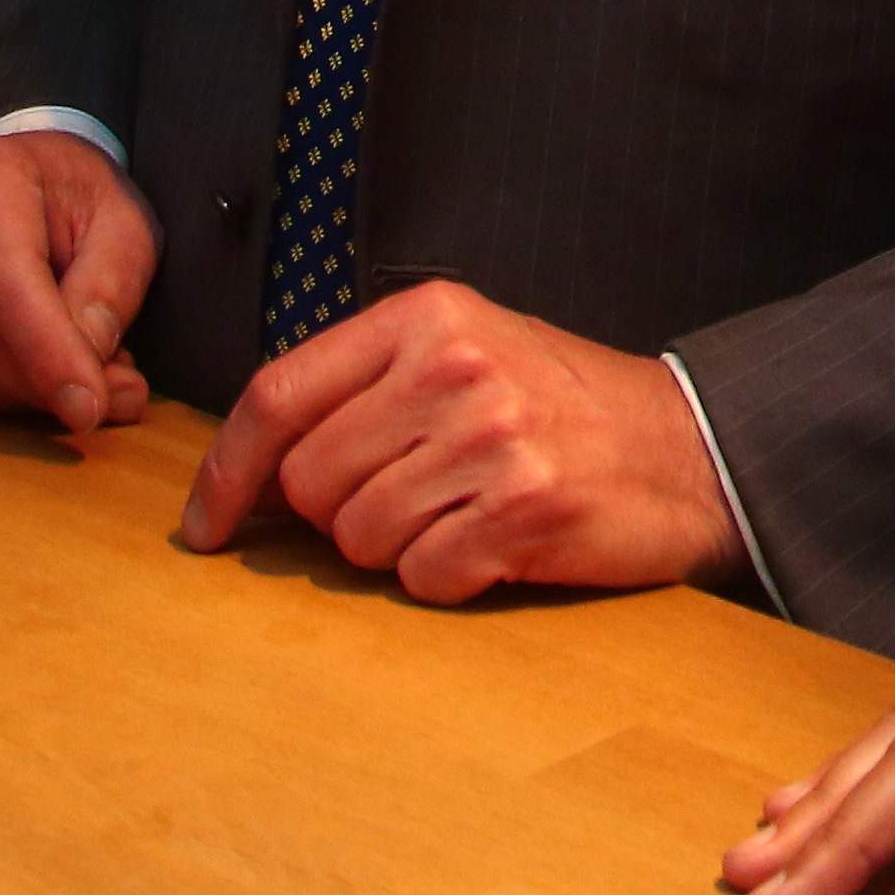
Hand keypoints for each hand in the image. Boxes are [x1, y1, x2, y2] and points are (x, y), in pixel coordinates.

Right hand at [0, 128, 156, 434]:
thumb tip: (89, 375)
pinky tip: (19, 366)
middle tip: (110, 395)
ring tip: (71, 370)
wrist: (14, 182)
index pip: (2, 282)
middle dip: (41, 384)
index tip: (89, 409)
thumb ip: (110, 293)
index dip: (47, 354)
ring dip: (17, 395)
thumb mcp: (124, 226)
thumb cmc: (71, 203)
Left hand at [171, 281, 739, 602]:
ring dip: (397, 549)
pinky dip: (447, 578)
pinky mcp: (523, 510)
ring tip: (461, 515)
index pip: (278, 394)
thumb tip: (250, 475)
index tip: (204, 527)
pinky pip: (423, 578)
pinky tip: (495, 544)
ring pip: (359, 537)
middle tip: (410, 502)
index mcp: (428, 316)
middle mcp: (454, 367)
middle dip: (339, 515)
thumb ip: (367, 388)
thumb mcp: (468, 353)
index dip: (225, 471)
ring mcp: (491, 439)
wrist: (690, 449)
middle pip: (310, 481)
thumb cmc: (563, 407)